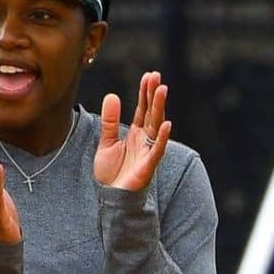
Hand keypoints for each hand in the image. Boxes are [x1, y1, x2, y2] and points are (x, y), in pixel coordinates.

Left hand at [94, 71, 172, 190]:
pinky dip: (163, 137)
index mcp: (136, 134)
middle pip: (151, 113)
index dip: (145, 93)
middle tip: (156, 76)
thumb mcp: (106, 142)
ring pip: (156, 126)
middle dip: (154, 95)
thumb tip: (112, 95)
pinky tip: (166, 123)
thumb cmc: (111, 173)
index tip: (149, 75)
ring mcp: (148, 152)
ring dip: (159, 108)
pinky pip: (157, 150)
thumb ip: (110, 121)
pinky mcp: (148, 166)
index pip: (143, 109)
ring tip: (162, 90)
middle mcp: (145, 140)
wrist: (111, 198)